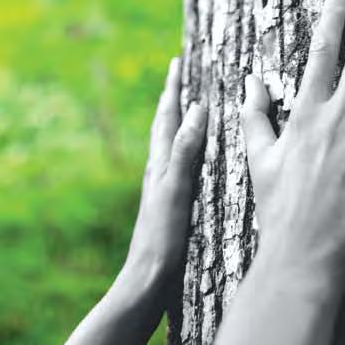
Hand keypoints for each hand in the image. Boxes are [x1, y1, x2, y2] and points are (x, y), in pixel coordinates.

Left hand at [122, 56, 207, 301]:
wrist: (145, 283)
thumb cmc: (162, 238)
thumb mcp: (177, 189)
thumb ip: (186, 150)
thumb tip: (198, 108)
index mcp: (160, 163)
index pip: (167, 115)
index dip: (173, 88)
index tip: (177, 61)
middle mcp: (158, 171)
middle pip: (165, 125)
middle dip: (173, 98)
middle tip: (180, 74)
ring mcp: (161, 188)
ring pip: (170, 145)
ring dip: (178, 122)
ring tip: (187, 109)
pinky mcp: (168, 206)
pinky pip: (177, 165)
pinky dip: (184, 150)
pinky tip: (190, 163)